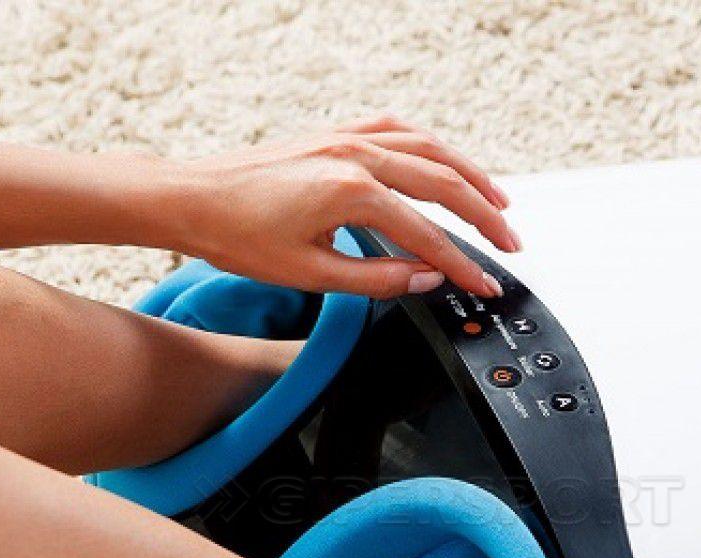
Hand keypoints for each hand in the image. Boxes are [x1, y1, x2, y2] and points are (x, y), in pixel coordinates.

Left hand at [144, 116, 519, 298]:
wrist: (192, 199)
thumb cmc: (237, 235)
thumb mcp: (311, 273)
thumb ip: (376, 280)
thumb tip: (424, 280)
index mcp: (351, 191)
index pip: (425, 234)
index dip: (461, 263)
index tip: (484, 284)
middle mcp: (354, 155)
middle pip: (442, 182)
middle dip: (483, 216)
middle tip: (509, 245)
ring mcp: (345, 138)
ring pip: (428, 148)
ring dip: (467, 174)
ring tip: (495, 202)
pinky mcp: (333, 135)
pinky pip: (397, 131)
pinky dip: (429, 147)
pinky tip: (442, 162)